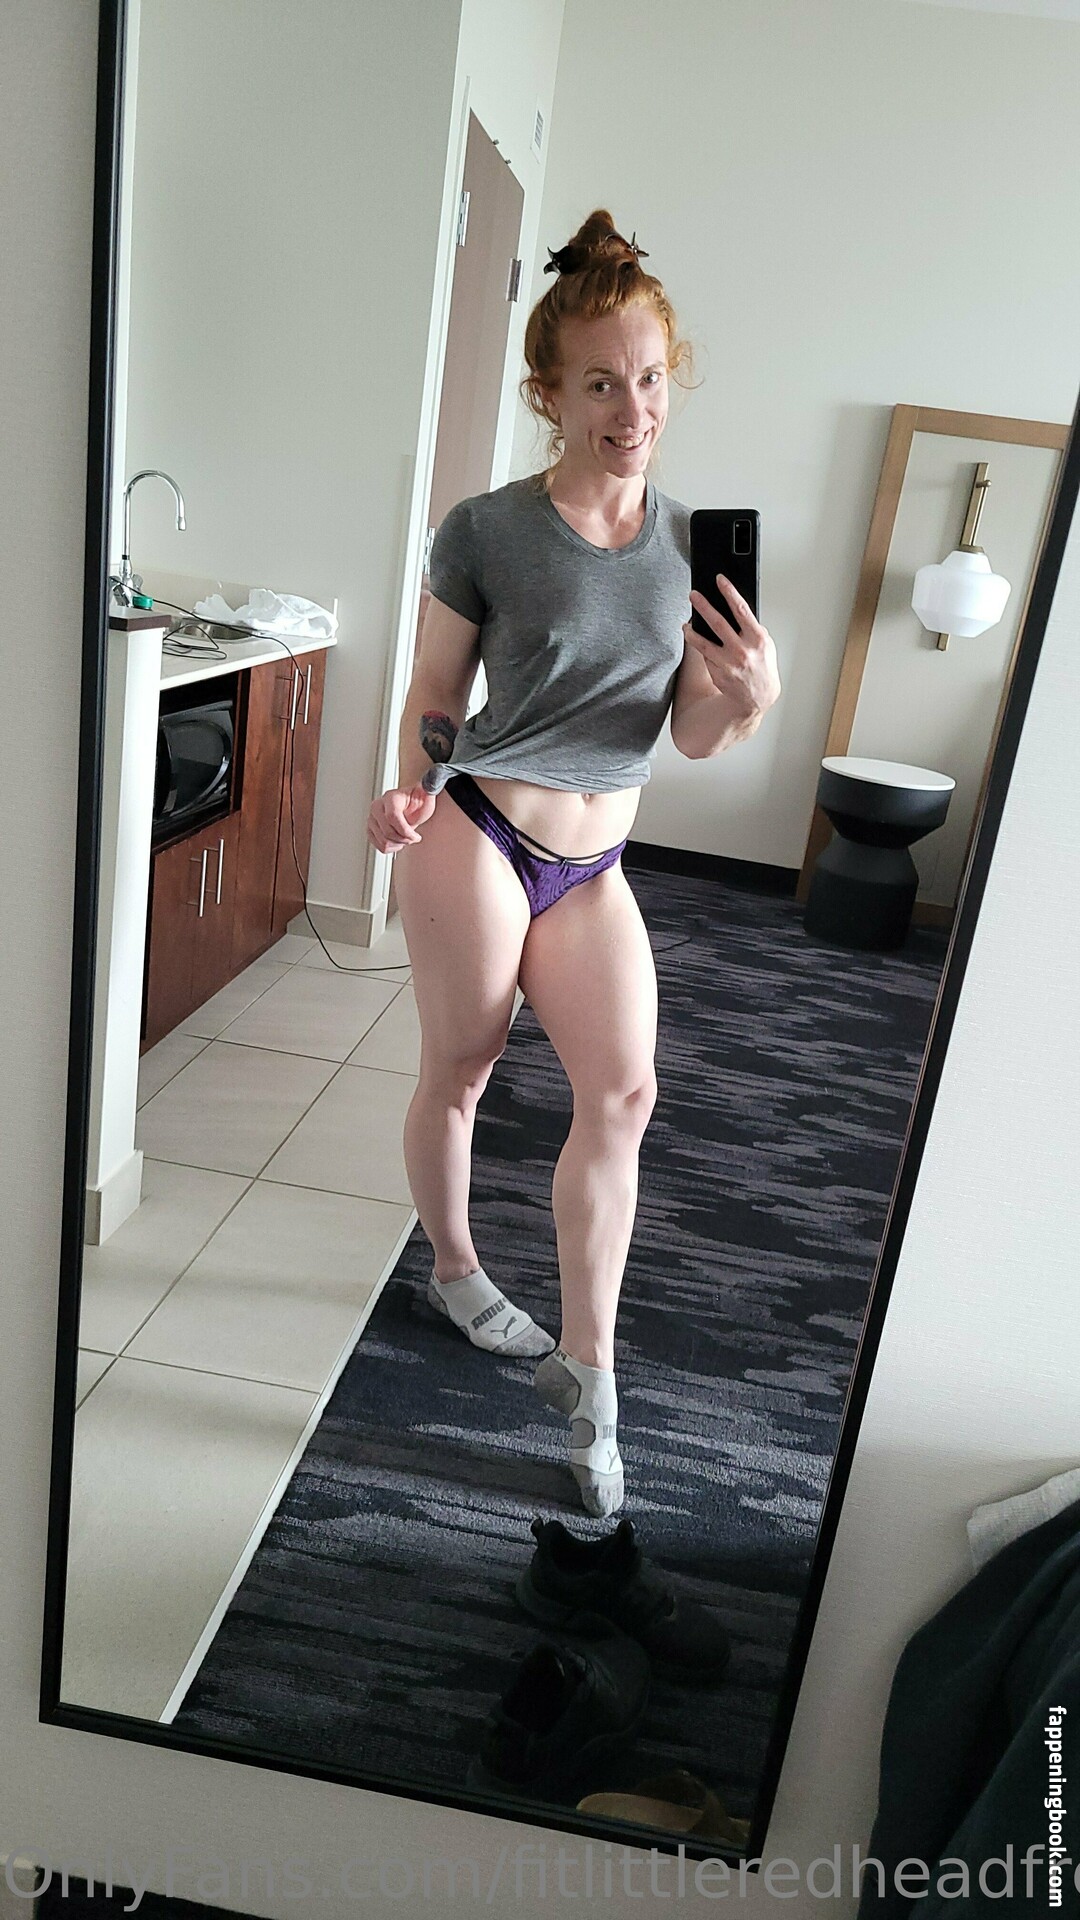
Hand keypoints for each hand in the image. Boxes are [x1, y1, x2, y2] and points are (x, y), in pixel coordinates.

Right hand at [366, 782, 435, 852]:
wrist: (410, 806)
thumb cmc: (418, 801)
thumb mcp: (427, 795)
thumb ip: (429, 788)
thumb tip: (432, 782)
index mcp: (390, 797)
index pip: (392, 817)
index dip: (405, 831)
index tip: (416, 836)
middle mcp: (377, 807)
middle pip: (387, 832)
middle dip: (404, 839)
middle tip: (413, 837)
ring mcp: (372, 819)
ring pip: (383, 841)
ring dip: (398, 844)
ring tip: (406, 838)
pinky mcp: (370, 830)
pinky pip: (379, 846)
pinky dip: (391, 847)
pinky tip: (398, 841)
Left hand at [684, 575, 780, 720]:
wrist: (758, 698)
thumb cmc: (762, 667)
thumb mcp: (765, 644)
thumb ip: (751, 628)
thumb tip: (732, 609)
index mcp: (758, 639)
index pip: (741, 610)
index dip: (729, 592)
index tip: (719, 580)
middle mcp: (742, 651)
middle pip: (717, 622)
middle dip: (702, 606)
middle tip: (693, 595)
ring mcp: (728, 663)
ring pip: (703, 642)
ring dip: (691, 631)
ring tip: (686, 625)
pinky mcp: (717, 673)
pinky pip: (706, 656)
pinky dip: (702, 648)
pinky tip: (701, 645)